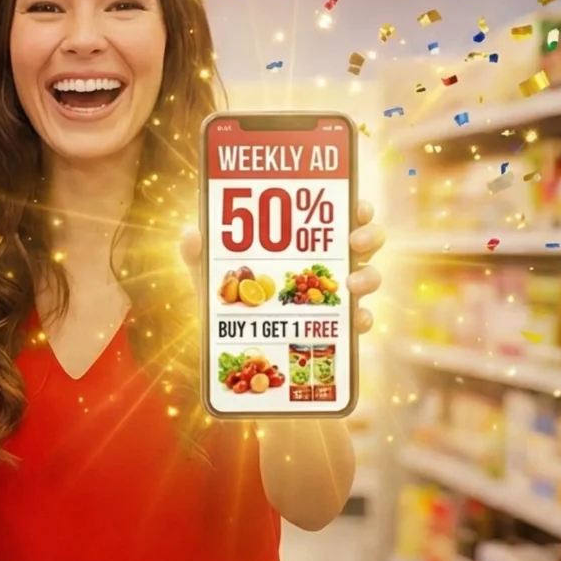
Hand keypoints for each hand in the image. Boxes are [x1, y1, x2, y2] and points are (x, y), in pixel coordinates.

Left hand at [186, 199, 386, 332]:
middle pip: (364, 239)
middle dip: (369, 234)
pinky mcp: (341, 329)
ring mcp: (337, 296)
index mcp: (304, 243)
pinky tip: (356, 321)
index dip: (355, 205)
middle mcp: (328, 265)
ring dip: (368, 276)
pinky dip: (362, 319)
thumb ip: (199, 256)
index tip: (356, 205)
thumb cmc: (229, 304)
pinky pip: (361, 322)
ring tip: (351, 284)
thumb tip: (192, 235)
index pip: (337, 214)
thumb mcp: (211, 278)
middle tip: (354, 240)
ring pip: (369, 277)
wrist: (236, 355)